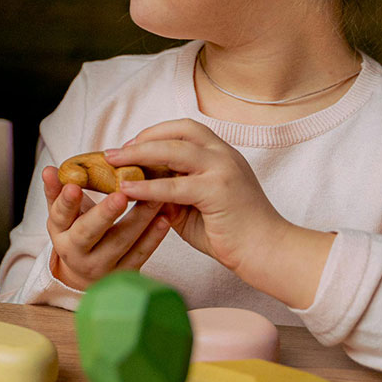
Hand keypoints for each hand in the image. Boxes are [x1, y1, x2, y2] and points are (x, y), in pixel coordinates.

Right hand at [43, 165, 171, 290]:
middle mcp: (77, 253)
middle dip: (105, 214)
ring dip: (139, 219)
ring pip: (120, 242)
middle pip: (89, 233)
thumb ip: (56, 191)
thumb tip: (48, 170)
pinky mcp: (123, 274)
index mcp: (60, 233)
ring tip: (154, 197)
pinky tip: (164, 218)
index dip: (66, 202)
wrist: (86, 274)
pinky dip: (154, 237)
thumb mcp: (62, 214)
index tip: (74, 186)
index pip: (60, 215)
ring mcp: (101, 266)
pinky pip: (140, 255)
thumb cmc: (76, 231)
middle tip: (120, 194)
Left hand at [106, 119, 334, 306]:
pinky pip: (174, 185)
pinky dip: (147, 186)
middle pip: (177, 132)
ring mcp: (223, 169)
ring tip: (113, 163)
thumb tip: (137, 185)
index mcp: (221, 153)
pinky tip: (127, 189)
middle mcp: (223, 154)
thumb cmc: (231, 231)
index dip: (155, 133)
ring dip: (139, 154)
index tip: (130, 145)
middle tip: (113, 152)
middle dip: (141, 139)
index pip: (184, 129)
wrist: (268, 252)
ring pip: (174, 150)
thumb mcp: (194, 206)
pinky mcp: (218, 191)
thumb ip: (171, 192)